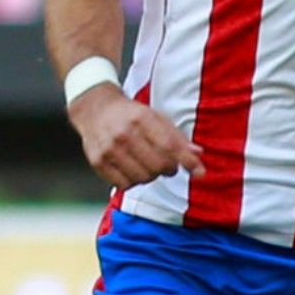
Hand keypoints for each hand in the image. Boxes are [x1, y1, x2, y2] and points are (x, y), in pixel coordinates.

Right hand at [67, 84, 204, 189]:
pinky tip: (132, 169)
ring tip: (147, 165)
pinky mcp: (98, 162)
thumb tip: (198, 156)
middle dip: (168, 169)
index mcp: (141, 118)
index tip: (199, 171)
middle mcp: (123, 134)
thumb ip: (177, 137)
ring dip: (151, 176)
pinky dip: (133, 181)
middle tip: (166, 164)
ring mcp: (108, 149)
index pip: (169, 145)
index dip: (187, 161)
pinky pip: (124, 185)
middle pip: (158, 166)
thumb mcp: (156, 117)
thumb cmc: (131, 115)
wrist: (95, 109)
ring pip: (142, 178)